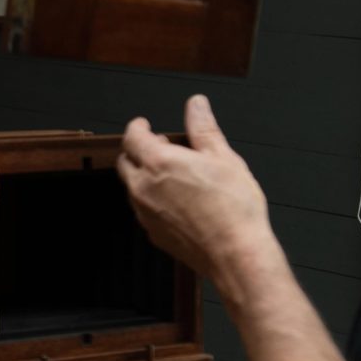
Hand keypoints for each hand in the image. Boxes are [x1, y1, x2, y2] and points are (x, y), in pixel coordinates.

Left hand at [116, 99, 276, 293]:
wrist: (235, 254)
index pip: (132, 137)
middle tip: (159, 146)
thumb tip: (196, 105)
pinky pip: (143, 210)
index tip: (144, 124)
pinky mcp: (153, 234)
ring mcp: (145, 213)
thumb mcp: (223, 157)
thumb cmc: (233, 209)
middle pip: (125, 162)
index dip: (137, 127)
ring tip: (171, 173)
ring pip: (132, 188)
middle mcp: (144, 188)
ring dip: (143, 175)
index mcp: (158, 163)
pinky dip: (151, 199)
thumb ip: (203, 128)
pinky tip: (174, 200)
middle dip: (137, 150)